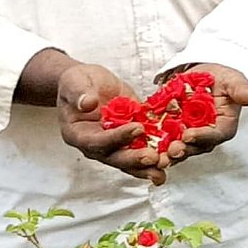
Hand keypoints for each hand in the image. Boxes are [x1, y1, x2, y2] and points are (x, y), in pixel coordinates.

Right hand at [56, 63, 168, 185]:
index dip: (117, 138)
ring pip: (130, 160)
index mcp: (78, 134)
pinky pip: (142, 147)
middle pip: (115, 157)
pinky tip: (173, 156)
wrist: (87, 82)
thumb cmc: (76, 83)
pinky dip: (157, 153)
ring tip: (166, 165)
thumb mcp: (74, 82)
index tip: (136, 128)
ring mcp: (114, 144)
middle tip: (154, 157)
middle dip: (135, 159)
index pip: (97, 142)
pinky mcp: (129, 138)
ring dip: (148, 165)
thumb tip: (87, 103)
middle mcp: (96, 145)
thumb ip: (79, 93)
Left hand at [157, 63, 247, 166]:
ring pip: (178, 147)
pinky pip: (162, 137)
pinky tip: (142, 144)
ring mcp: (187, 134)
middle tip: (171, 151)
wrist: (205, 74)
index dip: (202, 137)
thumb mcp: (233, 79)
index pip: (214, 135)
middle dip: (182, 150)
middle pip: (194, 147)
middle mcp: (205, 135)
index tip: (189, 136)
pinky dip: (153, 141)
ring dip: (167, 153)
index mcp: (223, 127)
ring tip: (157, 156)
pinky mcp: (172, 128)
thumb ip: (240, 89)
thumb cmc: (223, 79)